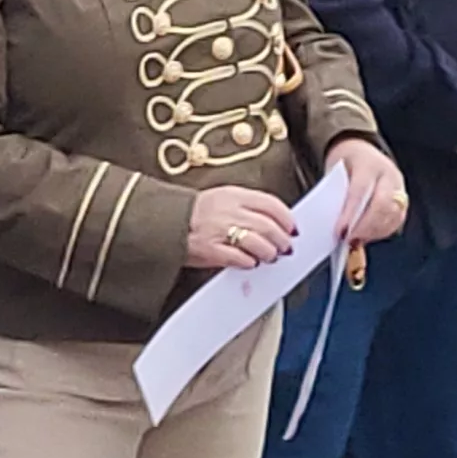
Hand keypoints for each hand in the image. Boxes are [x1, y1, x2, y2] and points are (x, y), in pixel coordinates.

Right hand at [183, 185, 302, 272]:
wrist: (164, 222)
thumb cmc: (194, 213)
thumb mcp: (220, 198)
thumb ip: (246, 206)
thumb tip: (272, 221)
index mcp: (233, 194)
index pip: (270, 203)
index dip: (286, 218)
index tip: (293, 227)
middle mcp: (229, 210)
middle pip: (268, 226)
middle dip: (282, 239)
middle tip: (286, 247)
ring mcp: (220, 230)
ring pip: (259, 243)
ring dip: (270, 253)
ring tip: (270, 257)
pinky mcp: (211, 250)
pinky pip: (240, 259)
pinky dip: (250, 263)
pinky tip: (251, 263)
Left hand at [329, 139, 410, 245]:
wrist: (361, 149)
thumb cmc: (345, 163)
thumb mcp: (335, 171)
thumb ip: (338, 194)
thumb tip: (338, 224)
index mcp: (369, 163)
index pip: (360, 190)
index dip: (351, 213)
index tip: (340, 231)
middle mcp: (389, 174)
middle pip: (382, 204)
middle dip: (365, 226)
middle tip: (349, 240)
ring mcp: (399, 186)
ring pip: (393, 214)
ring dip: (374, 231)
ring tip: (356, 241)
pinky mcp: (403, 199)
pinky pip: (397, 219)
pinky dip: (382, 231)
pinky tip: (368, 236)